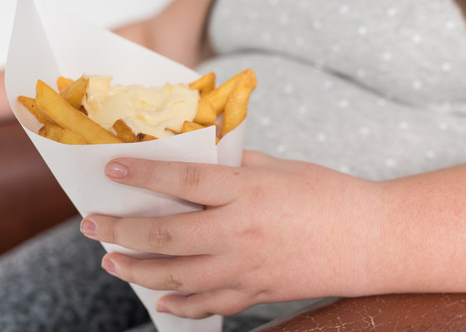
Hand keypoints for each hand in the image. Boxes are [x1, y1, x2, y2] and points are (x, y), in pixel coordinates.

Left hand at [80, 151, 385, 318]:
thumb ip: (237, 165)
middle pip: (166, 237)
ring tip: (112, 261)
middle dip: (121, 231)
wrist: (372, 239)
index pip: (182, 182)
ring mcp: (246, 268)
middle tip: (93, 224)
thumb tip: (201, 159)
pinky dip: (181, 304)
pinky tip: (162, 298)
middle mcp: (240, 232)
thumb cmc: (330, 195)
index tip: (111, 170)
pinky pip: (209, 304)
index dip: (142, 174)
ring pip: (176, 277)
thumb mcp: (282, 168)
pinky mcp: (257, 292)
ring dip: (137, 270)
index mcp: (247, 192)